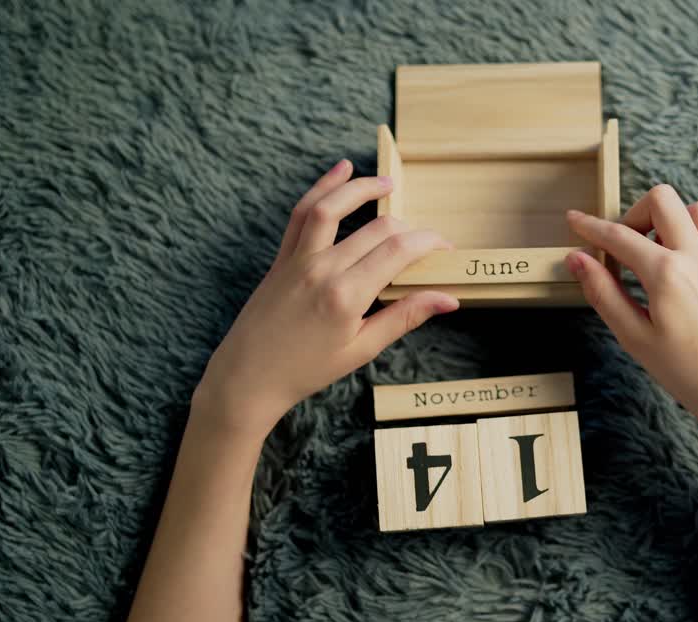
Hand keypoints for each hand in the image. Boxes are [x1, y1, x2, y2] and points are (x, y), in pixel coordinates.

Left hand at [194, 160, 458, 437]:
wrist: (249, 376)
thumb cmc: (307, 369)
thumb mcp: (362, 349)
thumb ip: (404, 317)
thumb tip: (448, 299)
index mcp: (347, 296)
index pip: (398, 252)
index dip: (428, 243)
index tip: (444, 250)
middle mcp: (323, 270)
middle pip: (376, 230)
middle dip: (408, 228)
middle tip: (425, 241)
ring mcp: (299, 259)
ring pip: (333, 207)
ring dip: (363, 189)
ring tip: (388, 183)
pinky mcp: (282, 257)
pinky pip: (301, 213)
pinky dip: (322, 187)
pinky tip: (341, 170)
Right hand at [564, 186, 697, 459]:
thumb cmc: (687, 373)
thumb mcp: (635, 338)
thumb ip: (603, 294)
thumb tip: (577, 260)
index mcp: (667, 272)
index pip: (619, 236)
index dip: (590, 226)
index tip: (573, 219)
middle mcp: (696, 256)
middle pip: (662, 200)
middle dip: (634, 214)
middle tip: (622, 249)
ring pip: (696, 207)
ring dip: (670, 219)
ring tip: (654, 253)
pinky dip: (697, 233)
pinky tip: (683, 262)